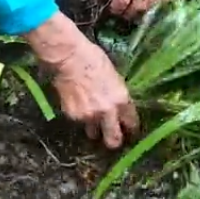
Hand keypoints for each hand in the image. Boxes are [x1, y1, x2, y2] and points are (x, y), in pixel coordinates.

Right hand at [24, 13, 138, 147]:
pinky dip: (79, 117)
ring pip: (93, 133)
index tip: (128, 129)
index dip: (130, 128)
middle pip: (113, 141)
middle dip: (114, 141)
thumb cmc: (92, 59)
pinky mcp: (73, 116)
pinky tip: (77, 103)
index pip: (131, 123)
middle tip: (111, 136)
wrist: (67, 57)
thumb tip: (118, 106)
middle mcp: (107, 112)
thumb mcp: (114, 77)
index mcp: (121, 100)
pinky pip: (79, 122)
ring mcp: (88, 116)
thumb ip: (117, 95)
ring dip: (94, 129)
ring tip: (91, 118)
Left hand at [93, 0, 175, 18]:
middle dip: (130, 13)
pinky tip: (153, 5)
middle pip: (140, 6)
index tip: (113, 10)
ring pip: (154, 5)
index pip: (123, 0)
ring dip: (144, 12)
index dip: (117, 9)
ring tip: (136, 10)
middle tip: (124, 13)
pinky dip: (161, 5)